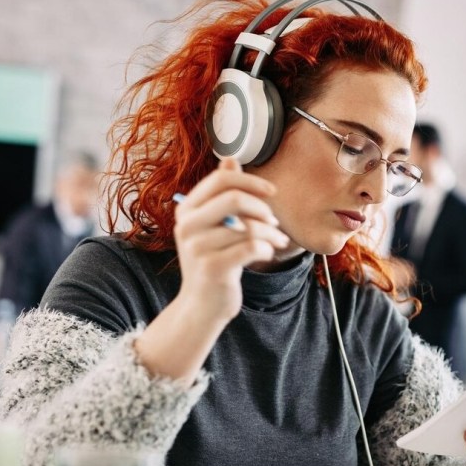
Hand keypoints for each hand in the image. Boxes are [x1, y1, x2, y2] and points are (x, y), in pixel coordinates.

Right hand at [172, 158, 289, 322]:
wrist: (202, 305)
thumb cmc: (213, 261)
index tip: (271, 192)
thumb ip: (221, 194)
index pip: (220, 180)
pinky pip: (251, 248)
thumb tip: (230, 160)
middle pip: (234, 198)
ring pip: (248, 227)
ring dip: (271, 234)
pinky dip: (266, 249)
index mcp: (187, 210)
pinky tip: (266, 254)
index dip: (251, 181)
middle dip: (262, 208)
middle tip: (274, 222)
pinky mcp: (212, 268)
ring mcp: (197, 247)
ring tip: (278, 241)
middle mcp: (187, 226)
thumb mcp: (213, 226)